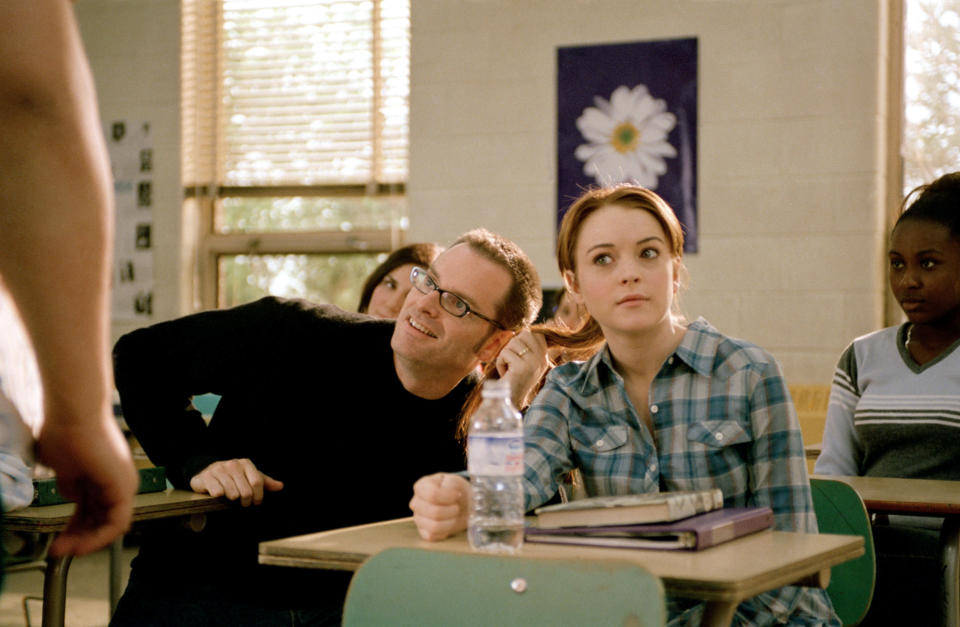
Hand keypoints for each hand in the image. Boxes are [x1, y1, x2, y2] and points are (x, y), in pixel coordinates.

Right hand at [34, 414, 137, 556]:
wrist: (73, 413)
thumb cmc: (66, 432)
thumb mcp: (65, 468)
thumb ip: (71, 484)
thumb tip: (71, 496)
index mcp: (105, 475)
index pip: (93, 511)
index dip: (75, 529)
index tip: (57, 541)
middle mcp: (119, 480)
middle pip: (101, 520)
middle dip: (78, 538)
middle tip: (57, 551)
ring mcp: (124, 483)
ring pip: (110, 525)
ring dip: (85, 542)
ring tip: (62, 552)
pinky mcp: (124, 487)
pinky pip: (116, 522)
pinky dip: (98, 537)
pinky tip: (79, 546)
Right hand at [189, 458, 283, 506]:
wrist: (207, 473)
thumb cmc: (233, 477)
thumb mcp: (249, 477)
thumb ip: (265, 482)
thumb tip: (280, 486)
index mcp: (245, 463)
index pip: (257, 483)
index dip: (258, 496)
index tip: (256, 502)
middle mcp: (233, 464)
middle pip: (246, 491)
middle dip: (246, 502)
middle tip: (244, 504)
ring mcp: (219, 469)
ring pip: (232, 494)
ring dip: (233, 500)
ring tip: (232, 499)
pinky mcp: (206, 477)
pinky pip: (218, 493)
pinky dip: (220, 497)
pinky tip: (219, 495)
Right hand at [409, 473, 469, 540]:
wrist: (462, 504)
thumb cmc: (457, 491)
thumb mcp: (456, 481)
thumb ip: (450, 484)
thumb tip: (448, 491)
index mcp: (421, 487)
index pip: (432, 494)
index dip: (448, 496)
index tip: (458, 495)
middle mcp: (416, 503)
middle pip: (435, 512)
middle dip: (452, 510)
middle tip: (457, 506)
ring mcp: (418, 518)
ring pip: (434, 526)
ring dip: (450, 522)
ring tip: (454, 515)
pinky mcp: (423, 532)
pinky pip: (433, 536)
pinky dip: (445, 531)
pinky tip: (448, 523)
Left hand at [495, 330, 550, 408]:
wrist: (510, 402)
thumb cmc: (513, 380)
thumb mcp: (524, 362)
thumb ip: (526, 347)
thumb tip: (520, 330)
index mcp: (544, 357)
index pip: (535, 334)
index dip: (522, 339)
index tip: (518, 355)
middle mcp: (542, 360)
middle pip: (524, 334)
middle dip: (512, 346)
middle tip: (511, 361)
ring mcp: (533, 363)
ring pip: (513, 342)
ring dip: (505, 355)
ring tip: (508, 369)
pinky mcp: (522, 367)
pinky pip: (505, 353)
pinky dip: (500, 363)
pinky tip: (505, 374)